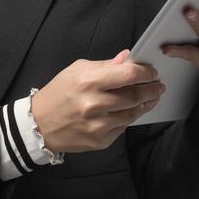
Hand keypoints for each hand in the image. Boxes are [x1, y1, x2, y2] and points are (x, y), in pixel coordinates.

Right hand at [30, 50, 166, 153]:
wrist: (39, 125)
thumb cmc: (58, 94)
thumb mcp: (76, 70)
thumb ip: (105, 65)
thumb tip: (127, 58)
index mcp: (89, 82)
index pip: (129, 74)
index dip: (145, 72)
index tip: (152, 72)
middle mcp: (95, 104)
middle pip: (135, 95)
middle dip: (152, 89)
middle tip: (159, 86)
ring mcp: (98, 125)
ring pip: (133, 113)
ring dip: (145, 104)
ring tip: (150, 98)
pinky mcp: (100, 140)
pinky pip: (123, 127)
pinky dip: (129, 117)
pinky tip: (131, 111)